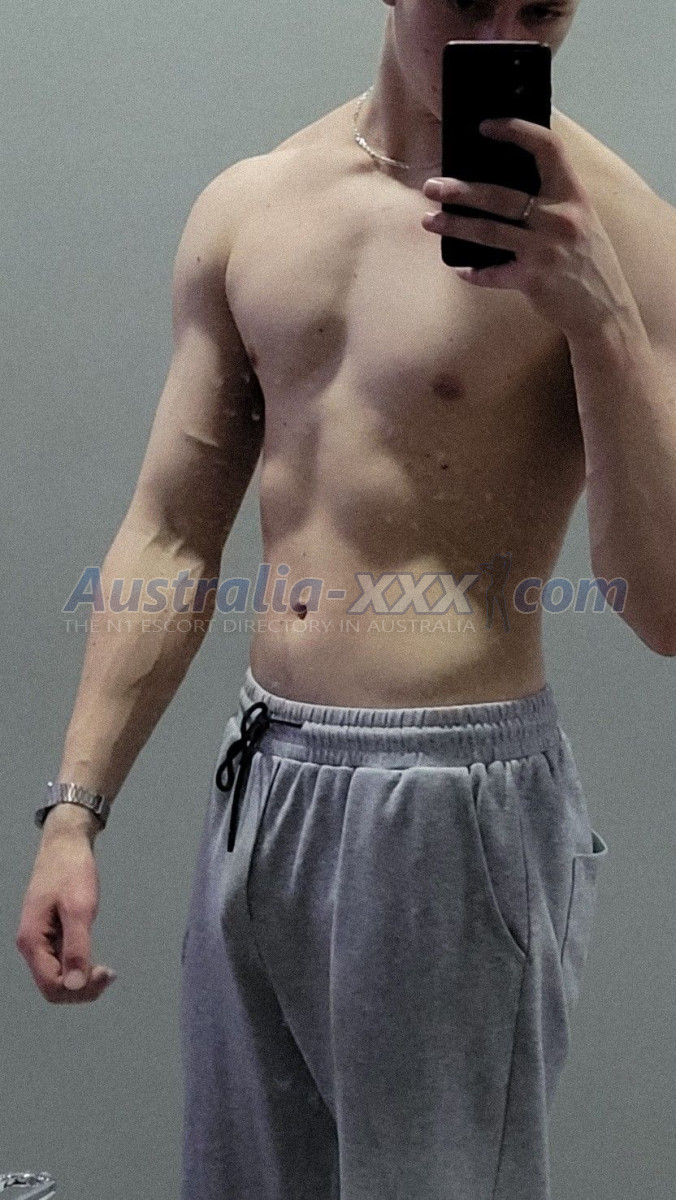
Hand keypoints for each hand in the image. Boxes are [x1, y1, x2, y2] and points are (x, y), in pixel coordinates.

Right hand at [15, 825, 116, 1002]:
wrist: (65, 845)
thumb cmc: (71, 871)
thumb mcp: (79, 908)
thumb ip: (77, 947)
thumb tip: (76, 985)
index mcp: (33, 941)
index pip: (51, 986)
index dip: (78, 989)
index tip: (105, 973)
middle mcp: (32, 945)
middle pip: (53, 986)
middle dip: (81, 988)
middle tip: (109, 974)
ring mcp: (40, 940)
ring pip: (57, 977)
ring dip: (81, 980)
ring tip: (105, 971)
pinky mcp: (49, 934)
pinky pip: (61, 963)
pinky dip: (78, 967)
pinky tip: (95, 962)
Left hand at [420, 117, 639, 339]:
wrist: (604, 308)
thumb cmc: (586, 260)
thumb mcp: (580, 219)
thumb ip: (551, 199)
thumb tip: (505, 182)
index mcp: (572, 195)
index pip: (547, 148)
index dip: (517, 131)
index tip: (485, 126)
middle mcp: (560, 218)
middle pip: (501, 196)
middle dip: (461, 190)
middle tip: (432, 186)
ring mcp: (546, 250)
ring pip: (489, 231)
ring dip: (455, 225)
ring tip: (429, 220)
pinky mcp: (534, 280)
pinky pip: (493, 273)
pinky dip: (474, 272)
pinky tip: (460, 269)